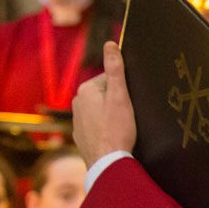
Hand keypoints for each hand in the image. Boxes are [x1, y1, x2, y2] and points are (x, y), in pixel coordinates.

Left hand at [72, 42, 137, 164]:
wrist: (107, 163)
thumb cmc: (116, 129)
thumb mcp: (120, 96)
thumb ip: (115, 69)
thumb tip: (110, 43)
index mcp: (86, 90)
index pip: (110, 80)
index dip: (124, 90)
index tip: (131, 103)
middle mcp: (77, 103)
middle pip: (104, 95)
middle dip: (117, 103)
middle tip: (128, 117)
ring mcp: (77, 121)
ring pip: (100, 111)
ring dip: (111, 117)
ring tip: (122, 129)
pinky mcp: (81, 137)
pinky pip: (96, 127)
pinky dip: (105, 130)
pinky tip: (114, 138)